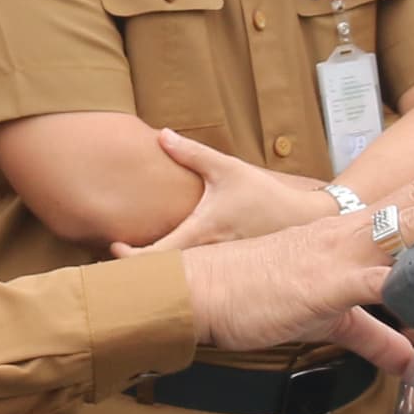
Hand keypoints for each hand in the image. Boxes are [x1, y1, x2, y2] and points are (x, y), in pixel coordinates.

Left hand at [109, 128, 338, 257]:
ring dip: (156, 275)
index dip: (130, 258)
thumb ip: (192, 154)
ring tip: (132, 268)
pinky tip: (166, 270)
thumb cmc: (263, 195)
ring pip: (179, 279)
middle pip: (163, 275)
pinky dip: (177, 275)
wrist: (302, 220)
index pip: (157, 256)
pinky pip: (196, 278)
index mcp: (200, 233)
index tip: (113, 248)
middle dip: (136, 272)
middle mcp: (206, 256)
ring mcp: (217, 268)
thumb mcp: (227, 169)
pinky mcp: (225, 271)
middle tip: (111, 262)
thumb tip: (161, 134)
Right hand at [175, 151, 413, 366]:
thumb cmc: (254, 297)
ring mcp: (341, 254)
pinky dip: (412, 279)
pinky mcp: (327, 285)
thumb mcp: (327, 319)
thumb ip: (372, 335)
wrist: (200, 290)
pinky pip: (378, 279)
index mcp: (350, 234)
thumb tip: (407, 360)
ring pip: (409, 221)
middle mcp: (350, 233)